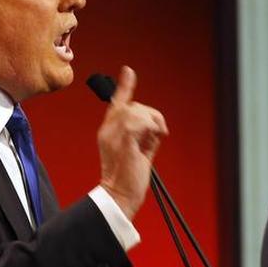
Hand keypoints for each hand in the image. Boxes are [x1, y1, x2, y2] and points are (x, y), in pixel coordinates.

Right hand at [97, 66, 167, 218]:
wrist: (120, 195)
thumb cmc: (128, 178)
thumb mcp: (138, 151)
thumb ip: (143, 135)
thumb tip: (155, 125)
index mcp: (109, 132)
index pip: (117, 104)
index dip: (124, 87)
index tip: (128, 71)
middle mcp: (108, 131)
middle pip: (132, 105)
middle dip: (152, 115)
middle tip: (159, 133)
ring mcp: (114, 135)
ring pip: (136, 110)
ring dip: (152, 121)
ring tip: (155, 138)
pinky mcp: (124, 141)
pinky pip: (139, 121)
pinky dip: (151, 127)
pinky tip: (154, 139)